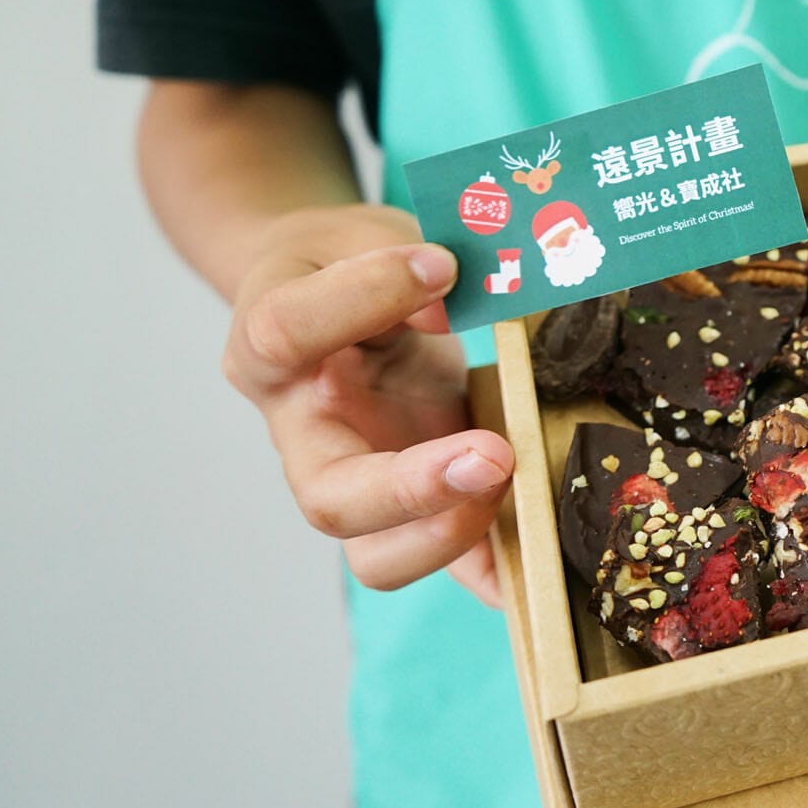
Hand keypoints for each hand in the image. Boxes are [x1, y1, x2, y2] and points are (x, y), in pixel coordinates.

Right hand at [222, 204, 514, 605]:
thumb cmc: (342, 261)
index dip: (362, 297)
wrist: (326, 290)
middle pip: (328, 496)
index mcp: (271, 347)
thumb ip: (395, 254)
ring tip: (515, 481)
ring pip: (375, 553)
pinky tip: (536, 576)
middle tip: (491, 453)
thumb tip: (444, 296)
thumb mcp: (360, 231)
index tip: (438, 266)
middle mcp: (303, 432)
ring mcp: (358, 479)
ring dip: (451, 535)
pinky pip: (444, 560)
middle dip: (411, 489)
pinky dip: (490, 576)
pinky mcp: (413, 502)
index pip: (287, 332)